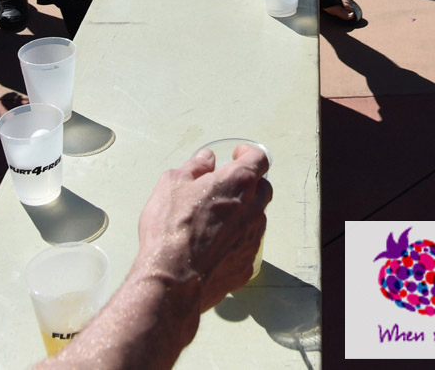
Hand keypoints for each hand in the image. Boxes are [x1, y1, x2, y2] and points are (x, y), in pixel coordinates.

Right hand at [136, 144, 271, 310]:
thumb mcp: (173, 183)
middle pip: (263, 188)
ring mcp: (253, 239)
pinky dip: (236, 241)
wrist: (173, 281)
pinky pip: (247, 246)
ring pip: (257, 218)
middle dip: (249, 183)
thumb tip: (207, 159)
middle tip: (226, 187)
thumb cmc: (171, 228)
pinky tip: (215, 247)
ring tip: (218, 219)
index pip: (259, 158)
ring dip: (244, 213)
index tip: (237, 155)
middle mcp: (253, 208)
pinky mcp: (247, 265)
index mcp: (238, 182)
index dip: (248, 153)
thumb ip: (195, 166)